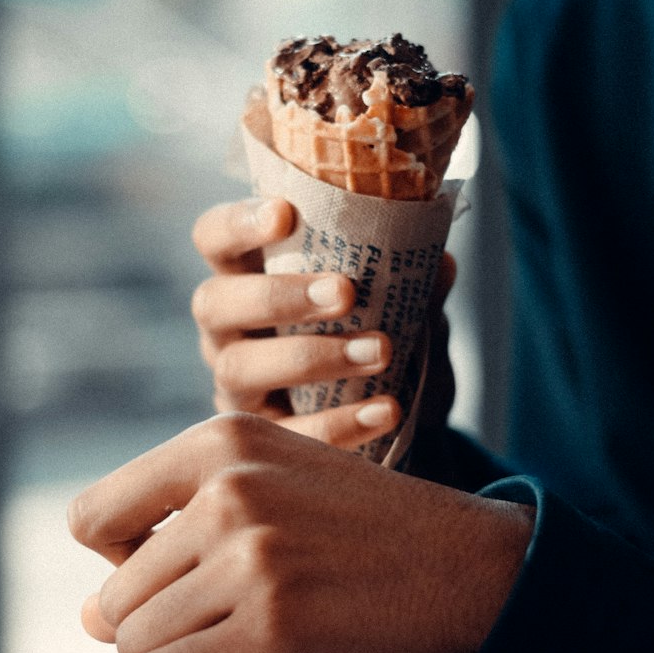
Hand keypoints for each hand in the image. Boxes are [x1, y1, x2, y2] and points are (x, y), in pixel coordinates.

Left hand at [69, 414, 535, 652]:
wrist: (478, 579)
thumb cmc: (371, 542)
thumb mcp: (277, 497)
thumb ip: (178, 541)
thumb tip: (87, 620)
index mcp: (223, 441)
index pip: (93, 519)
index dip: (120, 568)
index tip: (177, 585)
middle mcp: (229, 491)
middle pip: (114, 599)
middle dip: (163, 632)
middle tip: (233, 632)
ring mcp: (251, 559)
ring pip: (134, 647)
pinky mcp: (271, 632)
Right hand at [192, 197, 400, 451]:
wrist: (394, 418)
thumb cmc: (380, 339)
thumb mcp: (402, 308)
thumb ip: (413, 287)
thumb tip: (439, 263)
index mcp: (248, 276)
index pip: (215, 237)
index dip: (237, 223)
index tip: (284, 213)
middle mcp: (228, 329)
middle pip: (214, 303)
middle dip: (278, 296)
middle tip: (343, 292)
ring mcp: (236, 386)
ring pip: (238, 369)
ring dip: (311, 357)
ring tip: (378, 352)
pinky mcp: (261, 439)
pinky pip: (286, 434)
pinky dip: (338, 424)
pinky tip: (385, 409)